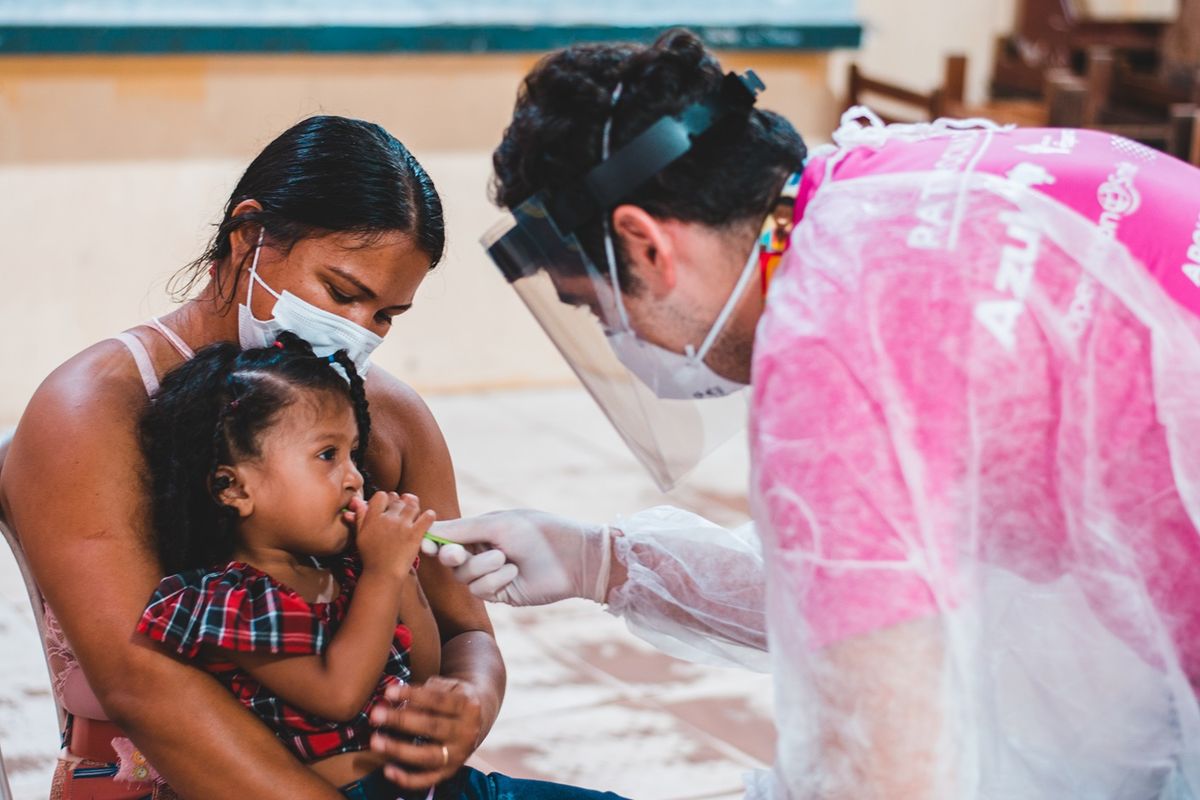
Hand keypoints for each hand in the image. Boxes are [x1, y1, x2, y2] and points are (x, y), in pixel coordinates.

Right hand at [348, 492, 434, 577]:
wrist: (383, 574)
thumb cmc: (371, 557)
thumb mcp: (360, 536)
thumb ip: (359, 517)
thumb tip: (356, 501)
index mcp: (373, 518)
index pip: (382, 495)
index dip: (386, 498)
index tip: (389, 506)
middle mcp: (388, 519)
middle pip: (398, 499)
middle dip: (401, 503)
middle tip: (402, 511)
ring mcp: (403, 526)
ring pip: (413, 504)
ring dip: (414, 506)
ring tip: (413, 513)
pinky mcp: (415, 534)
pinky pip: (427, 517)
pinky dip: (429, 515)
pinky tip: (426, 518)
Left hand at [368, 676, 482, 788]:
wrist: (480, 719)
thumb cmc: (454, 698)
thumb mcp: (448, 687)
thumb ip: (424, 691)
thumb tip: (392, 697)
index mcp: (467, 706)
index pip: (438, 700)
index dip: (413, 695)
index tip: (389, 691)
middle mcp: (466, 732)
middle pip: (432, 727)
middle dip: (402, 721)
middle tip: (376, 715)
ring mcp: (459, 755)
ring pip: (429, 756)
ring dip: (400, 750)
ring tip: (376, 741)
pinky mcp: (449, 772)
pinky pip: (428, 779)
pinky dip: (407, 779)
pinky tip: (388, 770)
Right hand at [420, 510, 611, 604]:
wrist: (571, 557)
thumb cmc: (537, 532)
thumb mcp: (497, 525)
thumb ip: (462, 529)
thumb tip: (429, 526)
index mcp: (481, 531)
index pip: (448, 537)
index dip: (433, 541)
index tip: (426, 543)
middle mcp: (483, 553)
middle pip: (450, 560)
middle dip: (453, 556)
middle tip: (457, 553)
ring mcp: (491, 575)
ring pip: (463, 577)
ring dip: (481, 567)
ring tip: (505, 558)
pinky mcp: (500, 594)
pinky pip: (480, 590)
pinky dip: (494, 580)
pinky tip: (513, 572)